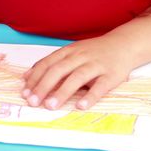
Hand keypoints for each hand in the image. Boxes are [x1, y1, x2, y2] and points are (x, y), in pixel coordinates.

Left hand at [22, 35, 137, 110]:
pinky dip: (90, 96)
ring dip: (62, 92)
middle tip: (33, 102)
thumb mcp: (72, 52)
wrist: (124, 44)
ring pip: (77, 77)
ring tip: (51, 106)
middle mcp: (81, 56)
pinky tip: (81, 106)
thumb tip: (27, 78)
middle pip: (59, 70)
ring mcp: (96, 65)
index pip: (48, 63)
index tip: (25, 92)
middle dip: (44, 86)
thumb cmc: (94, 52)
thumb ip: (52, 63)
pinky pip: (100, 86)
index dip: (35, 77)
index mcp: (69, 51)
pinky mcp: (111, 75)